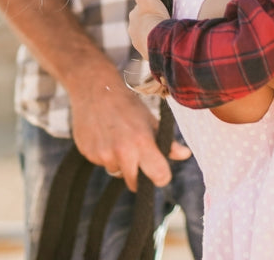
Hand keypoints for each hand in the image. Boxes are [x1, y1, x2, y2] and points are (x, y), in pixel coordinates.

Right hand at [69, 70, 174, 192]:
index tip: (158, 170)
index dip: (161, 176)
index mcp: (142, 143)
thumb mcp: (150, 119)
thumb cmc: (126, 104)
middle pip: (134, 184)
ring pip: (116, 172)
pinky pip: (101, 163)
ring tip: (116, 138)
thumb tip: (185, 155)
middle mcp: (122, 152)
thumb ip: (167, 142)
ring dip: (118, 162)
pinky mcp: (88, 154)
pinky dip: (104, 154)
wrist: (94, 88)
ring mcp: (103, 154)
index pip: (159, 176)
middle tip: (135, 154)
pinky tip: (104, 136)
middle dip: (137, 174)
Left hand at [128, 0, 169, 60]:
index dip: (149, 9)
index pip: (139, 11)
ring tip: (164, 33)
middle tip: (162, 21)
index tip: (158, 9)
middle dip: (150, 23)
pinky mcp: (146, 54)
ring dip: (153, 34)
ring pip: (146, 36)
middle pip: (142, 24)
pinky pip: (152, 47)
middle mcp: (133, 31)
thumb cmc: (154, 17)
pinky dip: (157, 44)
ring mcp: (139, 44)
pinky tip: (164, 42)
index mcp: (133, 17)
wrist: (160, 40)